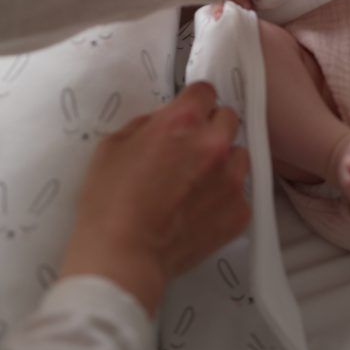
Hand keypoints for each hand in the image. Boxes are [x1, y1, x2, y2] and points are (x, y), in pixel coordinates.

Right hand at [60, 82, 249, 315]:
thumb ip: (147, 125)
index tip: (187, 115)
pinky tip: (201, 209)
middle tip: (191, 149)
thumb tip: (165, 123)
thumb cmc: (108, 201)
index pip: (205, 91)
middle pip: (229, 118)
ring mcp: (231, 179)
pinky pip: (240, 192)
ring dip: (223, 161)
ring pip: (239, 154)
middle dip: (211, 128)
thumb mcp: (114, 146)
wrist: (122, 258)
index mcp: (184, 121)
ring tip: (199, 182)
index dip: (193, 102)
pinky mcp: (240, 211)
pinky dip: (225, 197)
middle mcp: (214, 143)